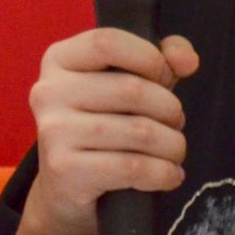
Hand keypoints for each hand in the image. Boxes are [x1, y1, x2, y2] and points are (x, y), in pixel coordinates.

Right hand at [18, 28, 198, 234]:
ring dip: (172, 144)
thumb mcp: (129, 84)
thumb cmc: (104, 127)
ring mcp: (53, 132)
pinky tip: (170, 175)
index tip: (165, 79)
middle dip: (170, 109)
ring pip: (140, 131)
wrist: (66, 192)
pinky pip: (133, 168)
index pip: (108, 42)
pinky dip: (164, 173)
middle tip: (175, 123)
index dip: (150, 59)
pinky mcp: (65, 170)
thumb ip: (162, 60)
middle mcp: (48, 92)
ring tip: (174, 150)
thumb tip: (187, 60)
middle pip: (132, 90)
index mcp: (59, 60)